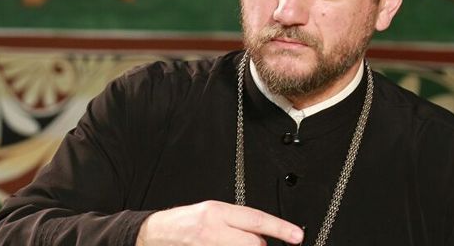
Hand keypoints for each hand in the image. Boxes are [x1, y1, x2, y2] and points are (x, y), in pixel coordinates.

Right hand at [136, 200, 303, 245]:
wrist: (156, 235)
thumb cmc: (185, 222)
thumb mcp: (212, 213)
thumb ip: (237, 221)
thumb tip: (263, 233)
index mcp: (216, 212)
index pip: (257, 220)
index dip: (281, 229)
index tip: (297, 236)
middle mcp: (212, 230)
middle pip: (253, 244)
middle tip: (248, 243)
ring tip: (230, 245)